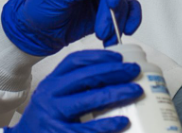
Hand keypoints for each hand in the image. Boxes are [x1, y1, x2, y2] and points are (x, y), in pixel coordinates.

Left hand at [2, 0, 141, 55]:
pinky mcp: (105, 14)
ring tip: (105, 37)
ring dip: (117, 23)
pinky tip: (119, 35)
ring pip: (123, 6)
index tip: (111, 2)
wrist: (36, 31)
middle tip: (102, 29)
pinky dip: (127, 25)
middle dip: (113, 12)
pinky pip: (126, 16)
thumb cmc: (41, 7)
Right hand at [5, 50, 142, 132]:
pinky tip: (122, 121)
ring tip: (135, 90)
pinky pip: (87, 130)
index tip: (119, 58)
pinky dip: (107, 125)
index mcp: (51, 82)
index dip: (99, 56)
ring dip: (115, 93)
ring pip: (87, 100)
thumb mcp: (54, 97)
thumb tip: (112, 78)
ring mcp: (53, 116)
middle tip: (134, 71)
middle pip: (84, 77)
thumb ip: (74, 87)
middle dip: (113, 71)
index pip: (74, 61)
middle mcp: (50, 96)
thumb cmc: (45, 120)